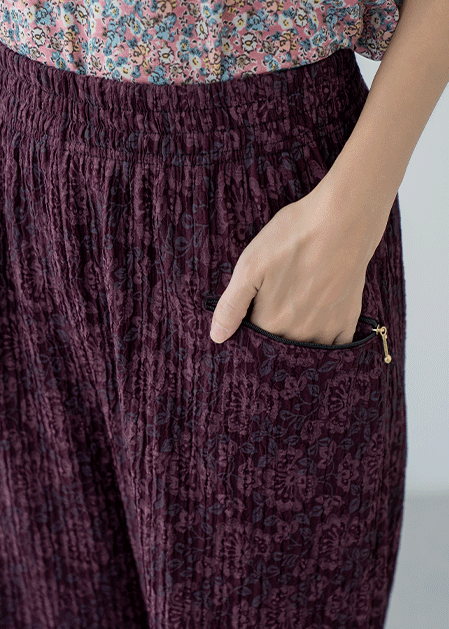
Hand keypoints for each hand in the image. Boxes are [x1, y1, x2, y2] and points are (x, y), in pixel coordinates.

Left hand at [209, 174, 388, 344]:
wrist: (343, 220)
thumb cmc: (293, 237)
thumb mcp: (250, 266)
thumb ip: (231, 306)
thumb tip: (217, 337)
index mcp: (271, 322)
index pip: (253, 338)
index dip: (250, 325)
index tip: (253, 309)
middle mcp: (299, 333)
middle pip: (280, 343)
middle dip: (274, 332)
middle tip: (279, 301)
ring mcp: (326, 329)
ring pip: (306, 347)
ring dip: (299, 338)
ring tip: (298, 308)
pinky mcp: (348, 319)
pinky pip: (336, 345)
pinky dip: (328, 339)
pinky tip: (322, 321)